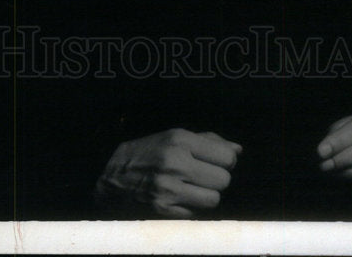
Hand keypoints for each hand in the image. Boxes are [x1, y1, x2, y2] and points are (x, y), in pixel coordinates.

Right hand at [94, 128, 241, 217]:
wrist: (113, 176)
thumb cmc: (149, 152)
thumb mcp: (174, 136)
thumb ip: (209, 141)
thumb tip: (238, 150)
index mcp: (180, 140)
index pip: (226, 158)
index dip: (226, 162)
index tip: (217, 163)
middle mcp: (175, 163)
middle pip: (223, 180)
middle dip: (218, 179)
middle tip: (204, 176)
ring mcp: (169, 189)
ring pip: (213, 200)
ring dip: (208, 196)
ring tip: (194, 188)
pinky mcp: (163, 210)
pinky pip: (197, 214)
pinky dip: (194, 208)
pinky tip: (182, 199)